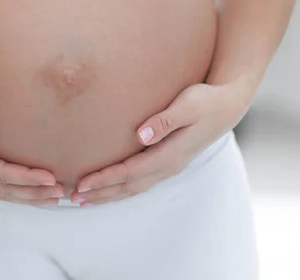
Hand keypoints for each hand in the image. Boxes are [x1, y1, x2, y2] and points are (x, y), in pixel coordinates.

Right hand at [0, 89, 64, 205]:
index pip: (0, 174)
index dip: (26, 178)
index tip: (50, 177)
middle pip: (4, 189)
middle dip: (33, 193)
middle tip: (61, 193)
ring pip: (1, 191)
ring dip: (27, 196)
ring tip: (53, 198)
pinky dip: (16, 189)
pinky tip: (31, 187)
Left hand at [70, 81, 249, 205]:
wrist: (227, 106)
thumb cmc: (205, 102)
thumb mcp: (187, 106)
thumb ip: (164, 121)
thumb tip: (141, 136)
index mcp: (170, 154)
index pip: (130, 172)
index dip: (105, 179)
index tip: (83, 184)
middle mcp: (169, 165)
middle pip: (129, 186)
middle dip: (102, 193)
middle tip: (74, 198)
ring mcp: (170, 165)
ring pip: (135, 187)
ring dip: (110, 194)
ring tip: (86, 199)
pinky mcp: (168, 160)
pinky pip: (141, 181)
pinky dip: (122, 187)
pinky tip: (111, 187)